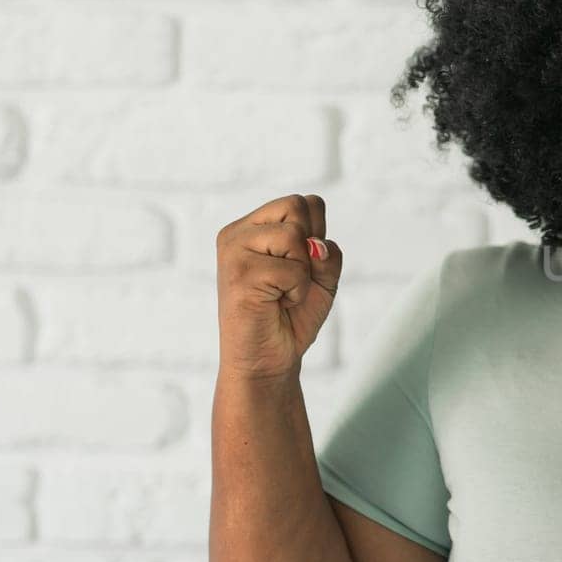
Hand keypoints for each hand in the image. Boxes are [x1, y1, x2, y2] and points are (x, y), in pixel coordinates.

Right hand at [215, 193, 341, 382]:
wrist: (270, 359)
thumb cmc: (293, 316)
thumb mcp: (323, 277)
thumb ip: (327, 253)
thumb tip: (315, 244)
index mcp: (253, 227)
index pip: (304, 202)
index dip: (318, 234)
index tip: (301, 266)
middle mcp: (238, 233)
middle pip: (298, 206)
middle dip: (310, 249)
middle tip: (291, 279)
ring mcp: (234, 251)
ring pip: (294, 235)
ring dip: (302, 272)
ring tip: (282, 292)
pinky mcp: (238, 274)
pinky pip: (291, 269)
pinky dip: (296, 291)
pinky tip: (276, 304)